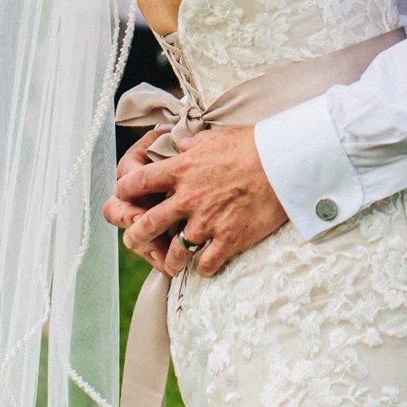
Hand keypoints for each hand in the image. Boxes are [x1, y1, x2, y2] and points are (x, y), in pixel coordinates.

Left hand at [113, 126, 286, 278]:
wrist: (284, 163)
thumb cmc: (252, 145)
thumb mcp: (214, 138)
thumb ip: (189, 147)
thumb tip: (177, 146)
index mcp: (181, 170)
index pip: (137, 183)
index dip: (124, 191)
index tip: (123, 197)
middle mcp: (188, 198)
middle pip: (145, 225)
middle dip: (136, 235)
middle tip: (136, 239)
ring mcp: (208, 222)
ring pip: (174, 253)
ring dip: (171, 260)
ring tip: (173, 263)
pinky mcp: (229, 239)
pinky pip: (207, 264)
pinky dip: (204, 268)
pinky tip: (206, 266)